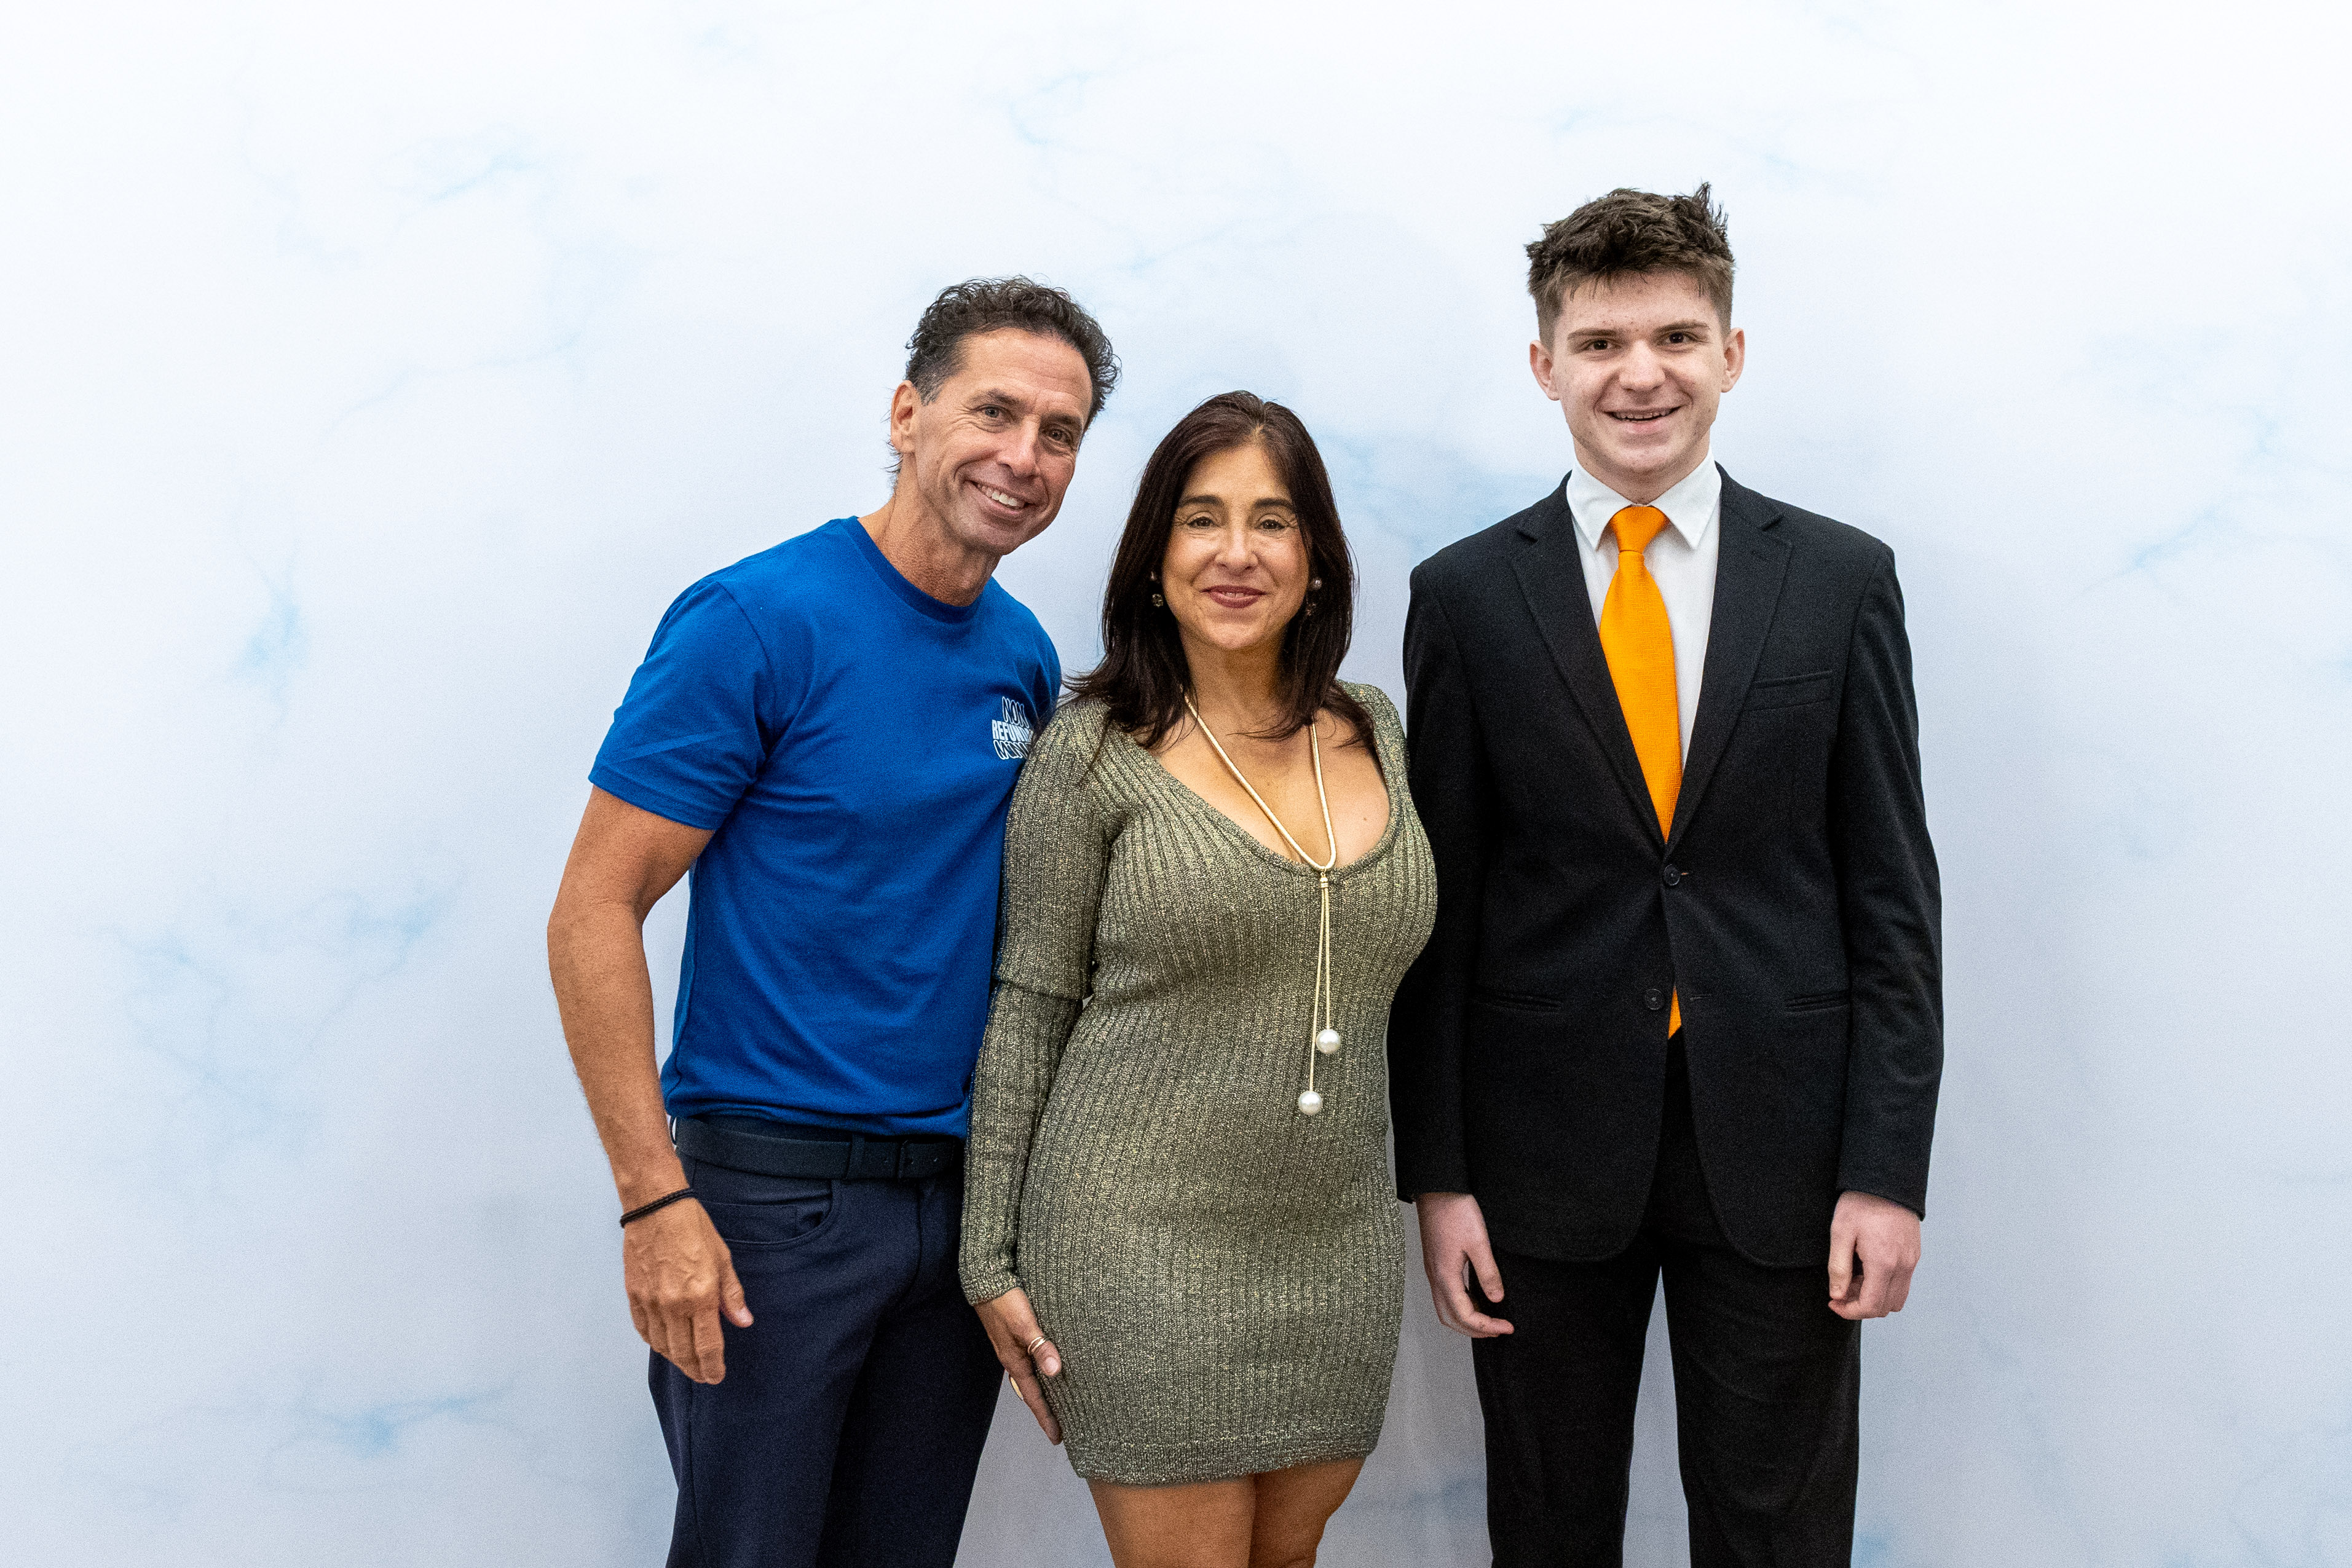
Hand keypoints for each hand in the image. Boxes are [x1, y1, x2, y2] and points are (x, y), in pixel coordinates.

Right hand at [624, 1199, 752, 1382]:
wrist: (656, 1208)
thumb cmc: (693, 1228)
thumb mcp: (723, 1259)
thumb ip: (732, 1296)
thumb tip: (743, 1321)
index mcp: (700, 1297)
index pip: (707, 1346)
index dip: (712, 1367)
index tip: (716, 1377)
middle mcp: (673, 1305)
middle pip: (683, 1353)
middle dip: (695, 1369)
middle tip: (703, 1375)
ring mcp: (651, 1302)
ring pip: (662, 1345)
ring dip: (675, 1359)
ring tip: (686, 1363)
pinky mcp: (634, 1295)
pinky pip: (643, 1330)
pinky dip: (654, 1342)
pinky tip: (663, 1344)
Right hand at [974, 1287, 1062, 1443]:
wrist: (987, 1280)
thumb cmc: (1005, 1301)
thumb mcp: (1024, 1324)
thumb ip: (1040, 1346)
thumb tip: (1055, 1372)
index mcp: (1014, 1361)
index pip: (1033, 1397)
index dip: (1046, 1417)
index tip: (1057, 1438)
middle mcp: (1013, 1358)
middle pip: (1032, 1391)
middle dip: (1047, 1410)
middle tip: (1064, 1427)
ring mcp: (1014, 1348)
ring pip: (1032, 1377)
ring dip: (1045, 1392)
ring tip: (1062, 1404)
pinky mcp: (1016, 1336)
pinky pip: (1032, 1361)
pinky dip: (1042, 1371)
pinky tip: (1051, 1370)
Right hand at [1416, 1192, 1512, 1337]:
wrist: (1437, 1188)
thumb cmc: (1455, 1210)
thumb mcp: (1478, 1241)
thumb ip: (1488, 1273)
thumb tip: (1497, 1299)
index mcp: (1445, 1275)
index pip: (1464, 1315)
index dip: (1487, 1327)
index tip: (1507, 1327)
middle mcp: (1435, 1277)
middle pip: (1449, 1318)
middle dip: (1474, 1330)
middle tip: (1498, 1330)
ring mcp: (1433, 1270)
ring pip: (1445, 1308)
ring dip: (1465, 1320)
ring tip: (1488, 1320)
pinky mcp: (1435, 1263)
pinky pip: (1444, 1295)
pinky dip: (1460, 1306)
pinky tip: (1476, 1300)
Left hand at [1827, 1191, 1920, 1319]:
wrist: (1886, 1180)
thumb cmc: (1861, 1203)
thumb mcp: (1840, 1233)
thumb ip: (1838, 1268)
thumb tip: (1837, 1295)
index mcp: (1884, 1263)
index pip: (1871, 1306)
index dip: (1850, 1311)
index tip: (1833, 1303)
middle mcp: (1903, 1266)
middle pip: (1885, 1307)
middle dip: (1861, 1306)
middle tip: (1841, 1289)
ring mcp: (1912, 1261)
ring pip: (1897, 1298)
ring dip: (1874, 1297)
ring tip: (1853, 1278)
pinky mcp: (1914, 1255)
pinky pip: (1903, 1283)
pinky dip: (1885, 1285)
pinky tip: (1867, 1268)